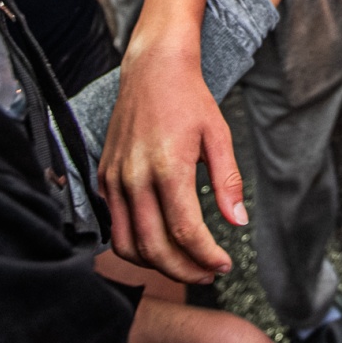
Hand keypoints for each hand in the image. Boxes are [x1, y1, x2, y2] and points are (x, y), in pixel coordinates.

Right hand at [99, 49, 243, 282]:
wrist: (153, 69)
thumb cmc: (189, 99)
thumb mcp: (218, 135)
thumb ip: (228, 181)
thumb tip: (237, 221)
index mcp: (167, 166)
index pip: (185, 231)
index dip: (206, 256)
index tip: (224, 264)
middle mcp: (134, 177)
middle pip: (154, 247)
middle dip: (184, 270)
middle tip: (208, 273)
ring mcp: (114, 179)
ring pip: (128, 244)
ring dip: (156, 265)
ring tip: (185, 265)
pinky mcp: (104, 177)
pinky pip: (115, 226)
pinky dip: (135, 245)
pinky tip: (159, 242)